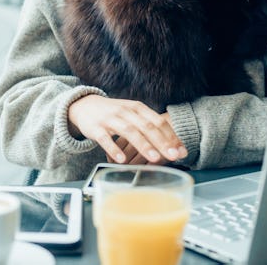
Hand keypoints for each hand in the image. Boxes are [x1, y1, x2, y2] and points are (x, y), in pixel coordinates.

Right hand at [68, 95, 187, 163]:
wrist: (86, 105)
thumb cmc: (115, 114)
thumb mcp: (133, 115)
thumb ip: (150, 128)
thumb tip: (173, 146)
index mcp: (138, 108)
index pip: (158, 121)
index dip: (171, 136)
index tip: (181, 150)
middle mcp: (126, 112)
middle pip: (147, 127)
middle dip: (162, 142)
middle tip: (174, 156)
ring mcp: (110, 119)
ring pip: (129, 132)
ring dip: (144, 145)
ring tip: (155, 158)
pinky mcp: (96, 128)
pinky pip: (105, 139)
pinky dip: (114, 149)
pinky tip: (122, 160)